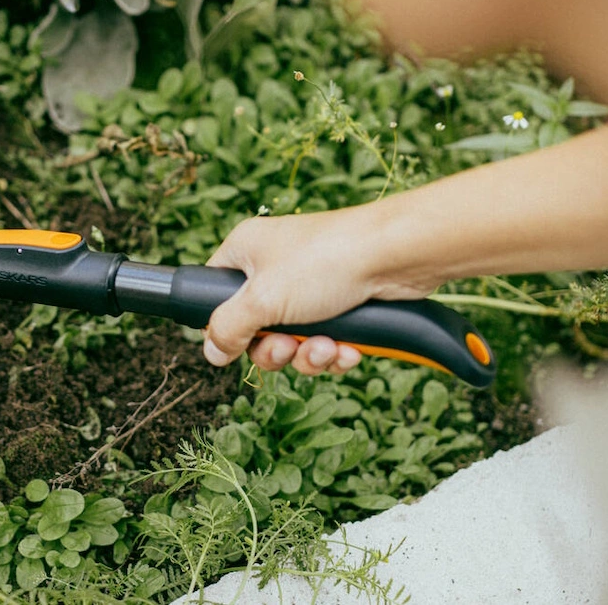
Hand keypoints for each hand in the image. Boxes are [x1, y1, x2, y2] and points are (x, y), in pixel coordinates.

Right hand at [201, 212, 392, 373]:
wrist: (397, 255)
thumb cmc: (326, 260)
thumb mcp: (262, 299)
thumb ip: (228, 328)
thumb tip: (210, 351)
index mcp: (246, 252)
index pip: (214, 292)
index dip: (223, 323)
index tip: (238, 341)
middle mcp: (275, 267)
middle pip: (255, 327)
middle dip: (275, 349)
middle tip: (287, 347)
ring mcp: (308, 286)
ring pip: (292, 340)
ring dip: (308, 355)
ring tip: (326, 348)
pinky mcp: (339, 303)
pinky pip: (323, 341)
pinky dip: (334, 352)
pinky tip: (348, 350)